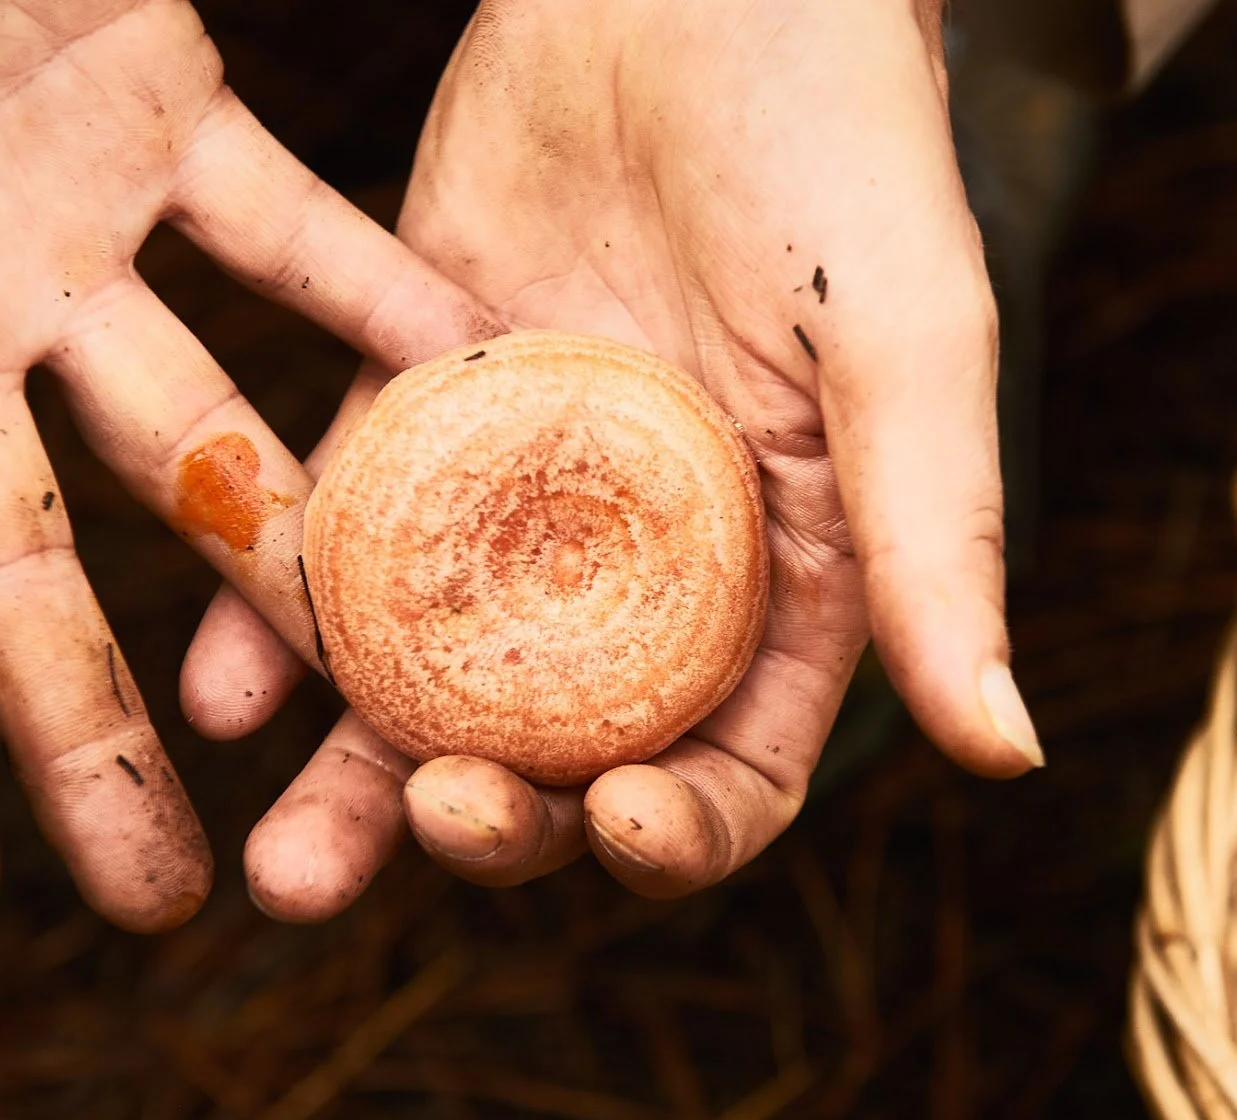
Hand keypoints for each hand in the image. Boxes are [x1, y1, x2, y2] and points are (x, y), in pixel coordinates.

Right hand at [0, 0, 495, 929]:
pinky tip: (480, 394)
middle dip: (88, 738)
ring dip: (280, 554)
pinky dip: (373, 303)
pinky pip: (287, 233)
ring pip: (186, 429)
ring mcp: (44, 236)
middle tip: (168, 900)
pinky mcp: (151, 115)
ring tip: (383, 686)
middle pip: (20, 573)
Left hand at [182, 0, 1040, 911]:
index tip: (618, 821)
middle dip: (502, 820)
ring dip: (361, 777)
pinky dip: (279, 617)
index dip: (682, 829)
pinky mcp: (419, 411)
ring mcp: (522, 498)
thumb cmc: (834, 139)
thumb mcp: (907, 341)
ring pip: (438, 677)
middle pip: (569, 751)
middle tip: (428, 824)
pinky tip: (226, 681)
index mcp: (785, 576)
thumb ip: (939, 541)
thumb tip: (1010, 751)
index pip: (737, 763)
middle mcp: (648, 565)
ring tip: (288, 864)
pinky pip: (341, 537)